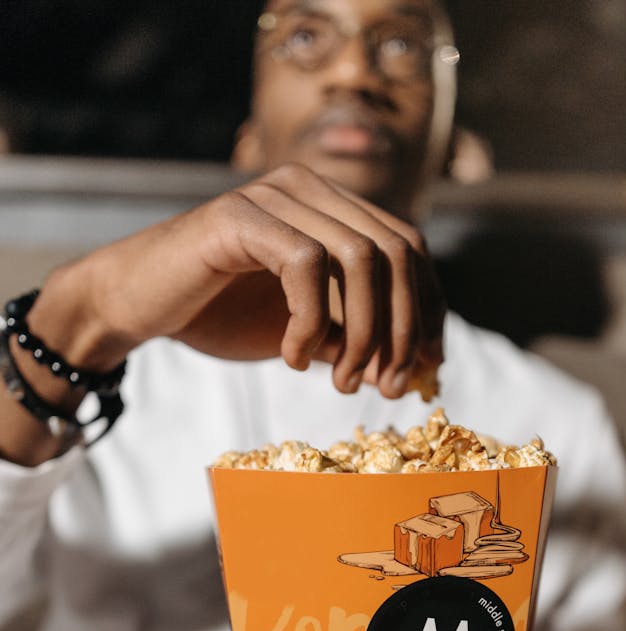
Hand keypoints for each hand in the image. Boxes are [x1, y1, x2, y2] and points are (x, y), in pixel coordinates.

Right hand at [30, 163, 443, 399]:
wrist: (137, 307)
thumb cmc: (219, 315)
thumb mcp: (307, 333)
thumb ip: (356, 338)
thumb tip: (416, 367)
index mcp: (332, 207)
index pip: (409, 247)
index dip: (429, 308)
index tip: (428, 367)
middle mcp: (310, 189)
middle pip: (397, 250)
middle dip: (404, 329)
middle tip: (388, 386)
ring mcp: (275, 195)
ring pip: (361, 257)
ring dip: (365, 333)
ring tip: (340, 381)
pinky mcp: (240, 216)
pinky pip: (306, 266)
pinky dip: (311, 324)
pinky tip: (292, 356)